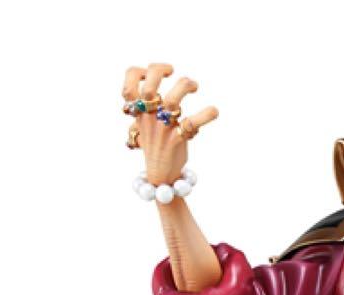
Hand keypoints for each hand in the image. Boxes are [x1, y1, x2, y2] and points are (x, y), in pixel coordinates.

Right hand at [122, 63, 218, 186]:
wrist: (160, 174)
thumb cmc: (157, 144)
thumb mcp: (146, 123)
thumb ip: (150, 106)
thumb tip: (156, 86)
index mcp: (139, 112)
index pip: (129, 84)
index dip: (139, 72)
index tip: (158, 74)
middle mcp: (148, 117)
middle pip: (149, 86)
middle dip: (160, 71)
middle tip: (174, 72)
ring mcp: (162, 128)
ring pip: (171, 100)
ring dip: (185, 86)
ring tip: (194, 86)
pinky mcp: (176, 139)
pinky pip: (191, 123)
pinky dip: (206, 115)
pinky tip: (214, 111)